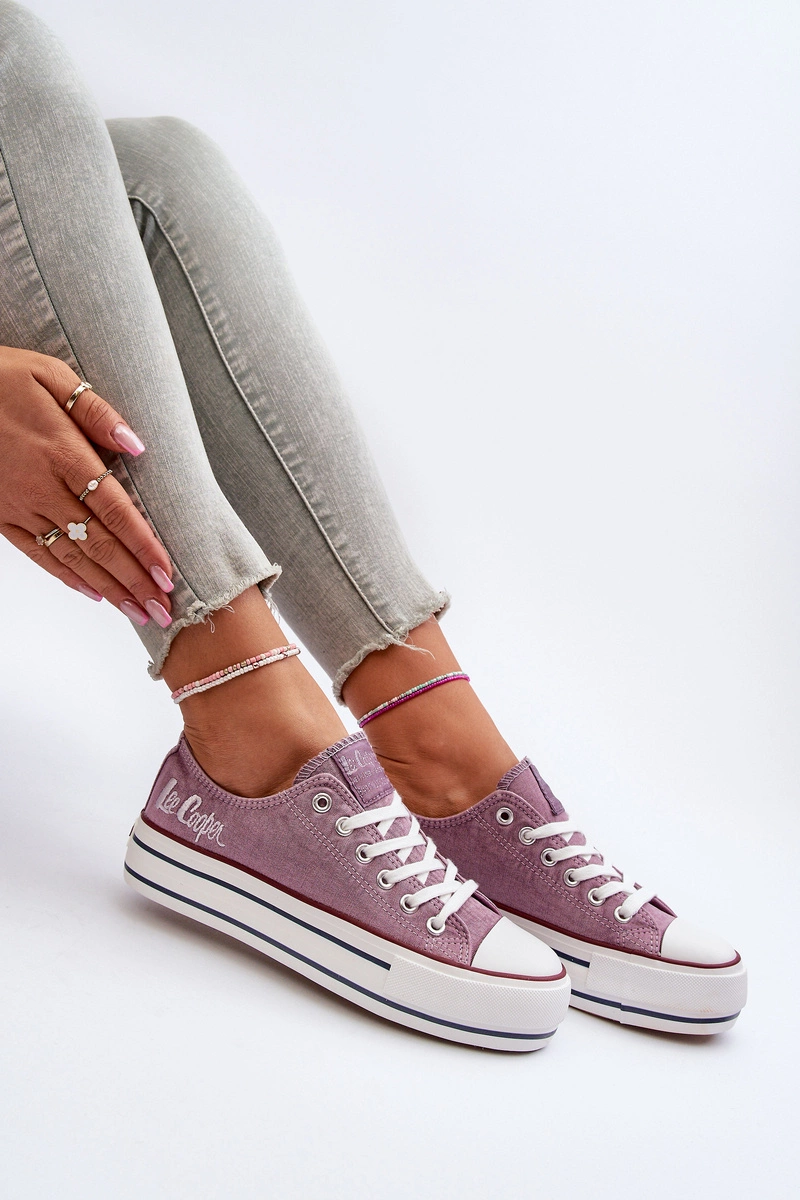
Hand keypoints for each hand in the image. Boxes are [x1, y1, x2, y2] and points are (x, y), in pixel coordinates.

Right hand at [0, 346, 172, 626]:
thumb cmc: (0, 379)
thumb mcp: (50, 376)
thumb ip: (95, 411)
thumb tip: (137, 444)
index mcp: (62, 453)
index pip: (114, 509)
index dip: (142, 545)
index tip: (167, 573)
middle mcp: (43, 488)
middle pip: (98, 543)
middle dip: (134, 580)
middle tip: (165, 610)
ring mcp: (20, 506)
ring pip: (73, 557)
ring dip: (109, 588)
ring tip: (139, 612)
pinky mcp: (1, 516)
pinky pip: (38, 554)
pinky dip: (68, 577)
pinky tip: (94, 594)